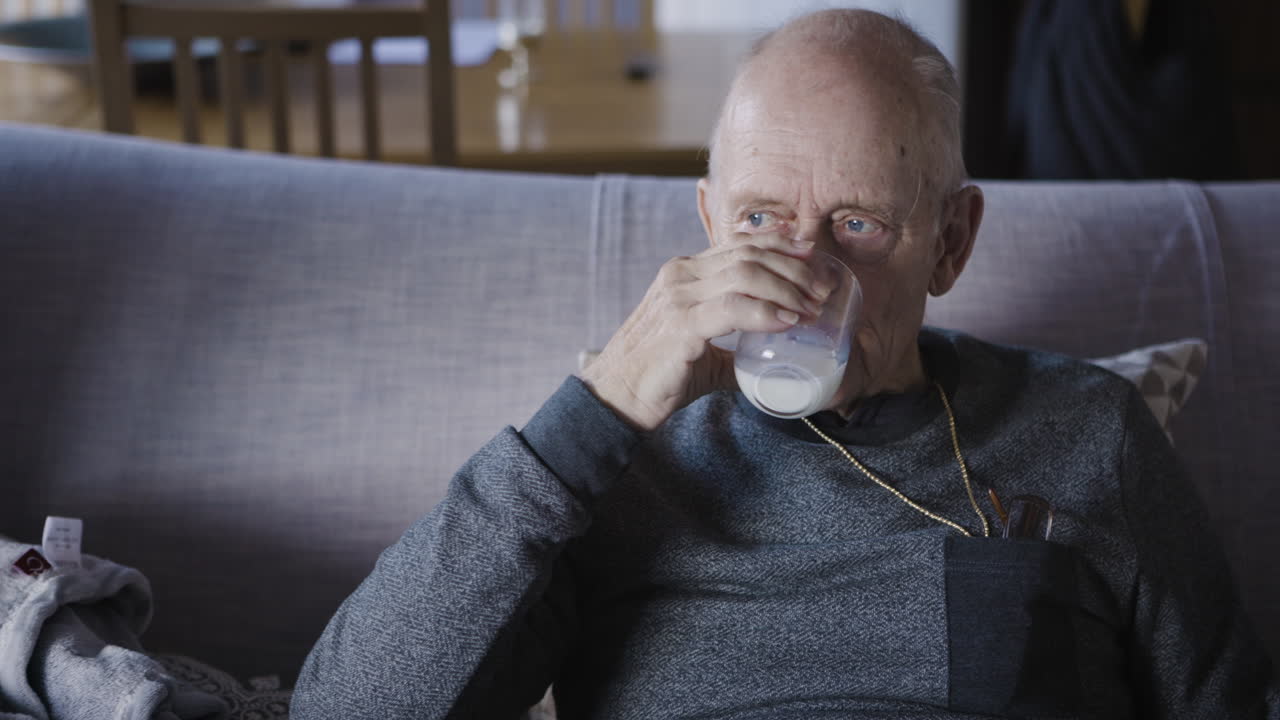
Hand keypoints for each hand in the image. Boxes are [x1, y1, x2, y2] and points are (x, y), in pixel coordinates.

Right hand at [579, 233, 829, 430]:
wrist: (616, 398)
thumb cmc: (658, 374)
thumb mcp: (699, 346)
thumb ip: (731, 344)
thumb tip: (768, 358)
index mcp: (685, 272)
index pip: (740, 244)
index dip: (781, 245)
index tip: (813, 255)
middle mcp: (681, 275)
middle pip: (750, 254)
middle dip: (794, 268)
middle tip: (822, 290)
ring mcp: (678, 298)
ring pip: (745, 275)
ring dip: (787, 289)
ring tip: (811, 308)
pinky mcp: (681, 326)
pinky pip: (732, 309)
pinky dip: (766, 313)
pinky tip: (788, 322)